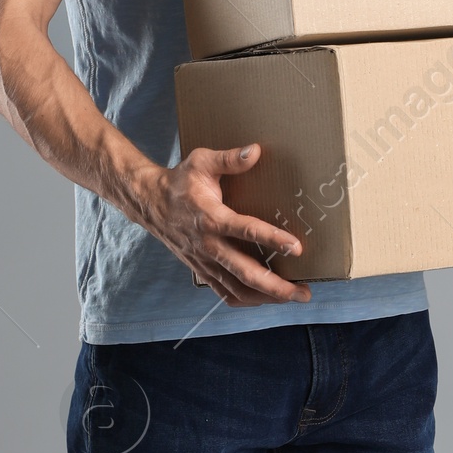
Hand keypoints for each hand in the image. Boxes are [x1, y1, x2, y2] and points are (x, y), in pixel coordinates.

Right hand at [132, 144, 309, 308]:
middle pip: (245, 273)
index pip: (246, 230)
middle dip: (277, 286)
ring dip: (266, 297)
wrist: (150, 204)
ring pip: (237, 289)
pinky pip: (224, 293)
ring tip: (292, 297)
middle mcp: (208, 245)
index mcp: (211, 217)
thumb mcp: (201, 162)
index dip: (273, 239)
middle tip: (303, 292)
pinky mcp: (202, 270)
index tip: (297, 247)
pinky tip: (265, 299)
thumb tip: (256, 151)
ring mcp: (204, 262)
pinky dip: (246, 300)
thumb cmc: (180, 181)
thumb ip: (229, 159)